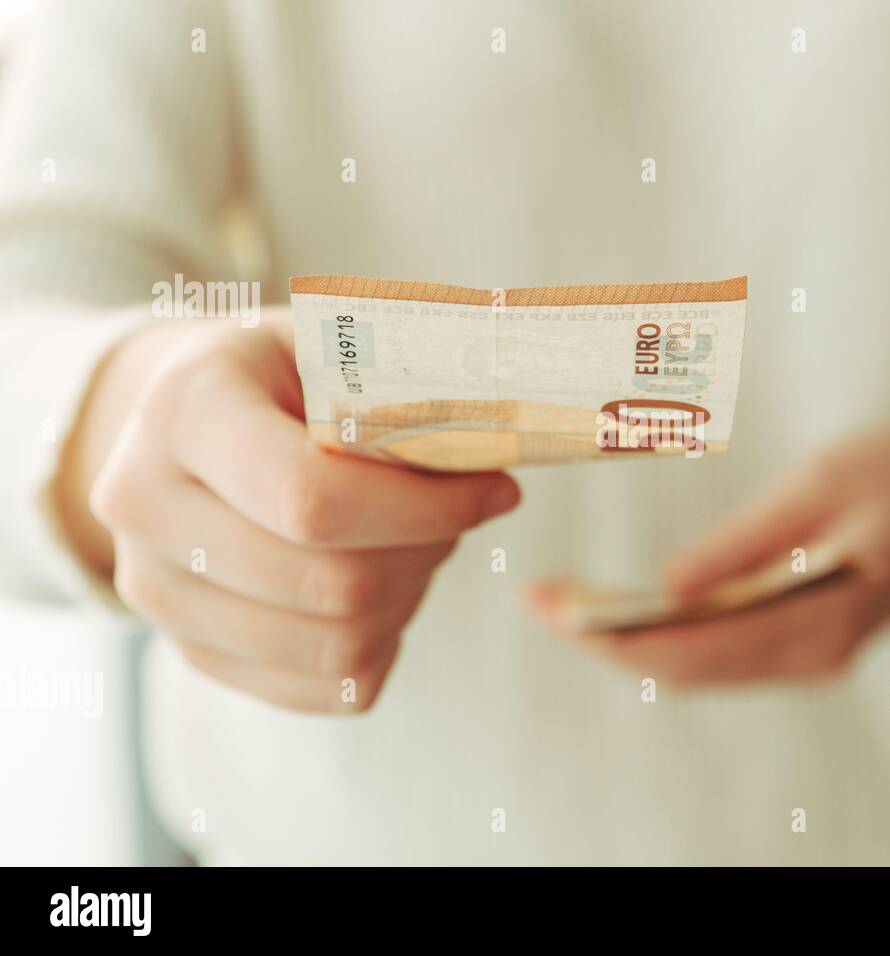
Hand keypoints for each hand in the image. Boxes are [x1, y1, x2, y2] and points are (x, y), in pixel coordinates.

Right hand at [58, 309, 518, 711]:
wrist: (187, 422)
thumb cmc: (287, 375)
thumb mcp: (346, 344)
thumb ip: (413, 389)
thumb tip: (492, 456)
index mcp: (185, 408)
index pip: (313, 499)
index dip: (426, 509)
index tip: (496, 490)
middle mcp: (143, 504)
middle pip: (332, 584)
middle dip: (427, 550)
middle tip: (453, 511)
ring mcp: (156, 590)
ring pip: (336, 647)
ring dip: (410, 597)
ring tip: (418, 543)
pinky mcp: (191, 650)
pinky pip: (327, 690)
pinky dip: (384, 645)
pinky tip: (387, 586)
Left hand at [530, 428, 889, 685]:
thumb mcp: (822, 483)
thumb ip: (747, 541)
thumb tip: (669, 583)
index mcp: (825, 612)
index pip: (697, 644)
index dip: (615, 632)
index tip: (552, 607)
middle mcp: (817, 651)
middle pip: (688, 668)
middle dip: (606, 640)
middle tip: (539, 600)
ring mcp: (815, 655)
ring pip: (703, 669)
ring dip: (631, 641)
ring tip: (566, 600)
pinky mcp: (809, 643)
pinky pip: (726, 656)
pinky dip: (670, 636)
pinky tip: (629, 606)